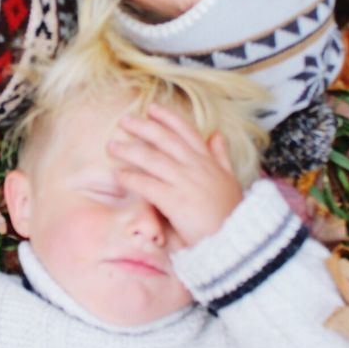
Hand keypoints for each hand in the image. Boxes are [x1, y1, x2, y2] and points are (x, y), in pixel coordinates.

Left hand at [108, 104, 243, 247]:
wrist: (236, 239)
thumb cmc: (231, 214)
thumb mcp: (230, 179)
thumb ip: (221, 156)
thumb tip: (217, 134)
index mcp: (208, 161)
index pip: (186, 131)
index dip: (168, 118)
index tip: (152, 108)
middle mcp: (195, 167)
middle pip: (164, 140)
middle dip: (143, 127)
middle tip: (124, 120)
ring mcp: (184, 182)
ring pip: (152, 159)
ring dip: (129, 151)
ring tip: (112, 146)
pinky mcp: (175, 201)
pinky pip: (147, 185)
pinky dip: (131, 178)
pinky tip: (119, 175)